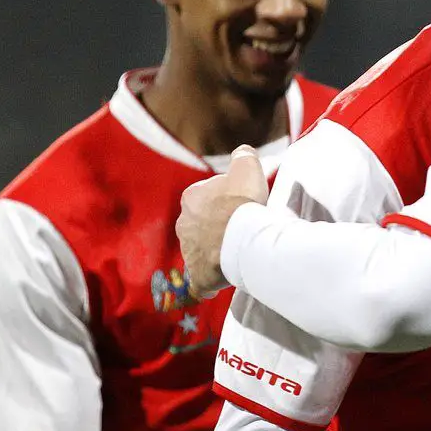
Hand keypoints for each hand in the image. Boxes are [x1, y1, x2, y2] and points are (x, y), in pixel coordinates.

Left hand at [175, 145, 269, 299]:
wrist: (242, 239)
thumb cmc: (243, 201)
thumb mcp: (247, 165)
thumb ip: (242, 155)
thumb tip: (242, 152)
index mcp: (191, 197)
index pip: (208, 195)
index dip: (227, 198)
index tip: (243, 203)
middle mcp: (183, 223)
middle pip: (203, 222)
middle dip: (217, 225)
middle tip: (242, 227)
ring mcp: (188, 251)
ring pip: (202, 248)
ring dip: (215, 249)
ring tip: (239, 249)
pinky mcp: (196, 274)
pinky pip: (202, 276)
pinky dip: (211, 277)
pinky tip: (224, 275)